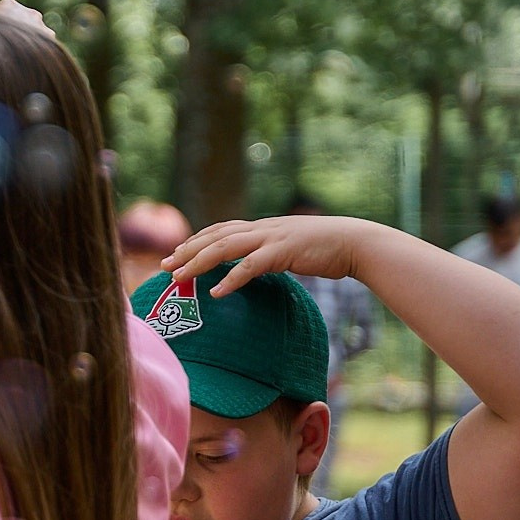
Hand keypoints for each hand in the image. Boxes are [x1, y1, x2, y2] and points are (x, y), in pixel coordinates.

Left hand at [164, 215, 384, 295]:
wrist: (355, 243)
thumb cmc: (325, 250)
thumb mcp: (290, 249)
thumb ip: (270, 254)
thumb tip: (253, 269)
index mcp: (263, 227)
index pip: (221, 229)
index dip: (196, 240)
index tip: (175, 253)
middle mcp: (262, 228)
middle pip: (215, 236)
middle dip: (187, 250)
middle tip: (164, 266)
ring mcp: (272, 238)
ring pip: (225, 247)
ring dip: (198, 262)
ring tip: (179, 277)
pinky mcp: (283, 252)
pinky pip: (250, 266)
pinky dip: (231, 279)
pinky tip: (216, 292)